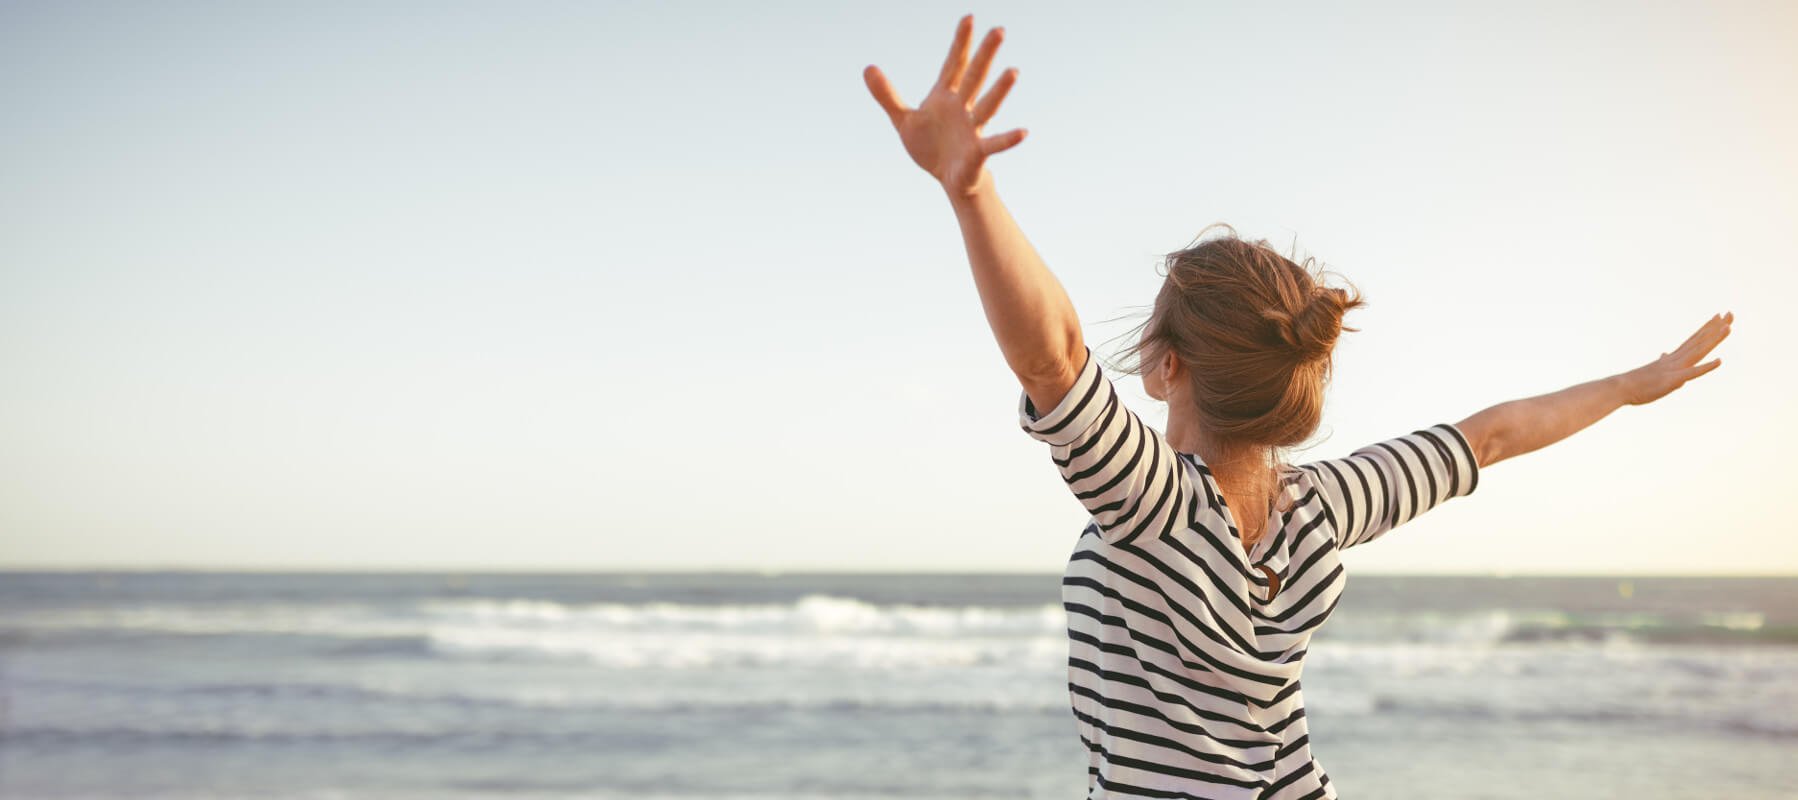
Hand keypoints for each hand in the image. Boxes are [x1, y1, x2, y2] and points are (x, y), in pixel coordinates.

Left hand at [864, 15, 1026, 197]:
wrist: (946, 178)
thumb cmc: (930, 146)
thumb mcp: (904, 120)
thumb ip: (887, 95)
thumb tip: (867, 68)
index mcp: (945, 97)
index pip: (954, 64)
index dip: (960, 42)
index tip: (968, 17)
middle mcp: (962, 108)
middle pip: (974, 77)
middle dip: (985, 54)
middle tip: (999, 30)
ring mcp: (972, 128)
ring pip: (987, 106)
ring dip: (999, 90)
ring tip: (1013, 71)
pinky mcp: (977, 151)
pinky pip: (994, 144)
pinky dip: (1008, 139)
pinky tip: (1023, 132)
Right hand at [1620, 312, 1731, 404]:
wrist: (1620, 387)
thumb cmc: (1636, 381)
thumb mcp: (1653, 369)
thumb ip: (1662, 361)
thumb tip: (1664, 354)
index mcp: (1672, 358)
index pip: (1694, 339)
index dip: (1708, 328)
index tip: (1719, 316)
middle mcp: (1676, 359)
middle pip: (1700, 340)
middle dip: (1716, 327)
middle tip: (1730, 313)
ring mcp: (1675, 368)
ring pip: (1699, 351)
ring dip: (1714, 340)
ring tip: (1728, 328)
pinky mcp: (1673, 380)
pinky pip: (1693, 372)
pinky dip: (1706, 367)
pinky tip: (1720, 361)